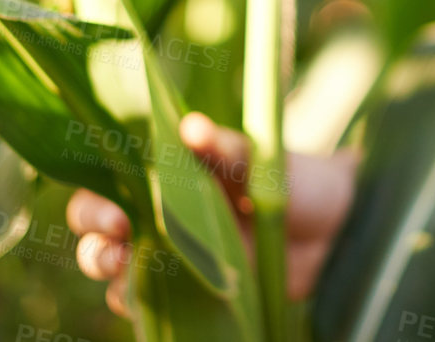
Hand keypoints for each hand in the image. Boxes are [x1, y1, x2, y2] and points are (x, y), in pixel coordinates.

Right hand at [66, 111, 360, 316]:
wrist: (340, 228)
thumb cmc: (298, 180)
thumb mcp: (264, 159)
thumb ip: (228, 148)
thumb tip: (191, 127)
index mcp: (169, 179)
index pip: (109, 187)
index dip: (96, 202)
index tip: (116, 213)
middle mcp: (161, 220)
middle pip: (98, 235)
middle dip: (94, 243)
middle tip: (117, 243)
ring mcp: (177, 259)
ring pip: (117, 274)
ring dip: (111, 278)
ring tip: (128, 275)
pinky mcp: (196, 292)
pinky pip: (153, 305)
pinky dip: (142, 307)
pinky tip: (153, 304)